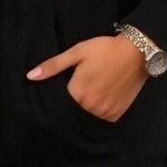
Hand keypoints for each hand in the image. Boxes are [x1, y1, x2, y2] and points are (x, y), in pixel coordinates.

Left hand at [26, 34, 149, 121]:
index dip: (64, 90)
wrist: (136, 52)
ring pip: (87, 114)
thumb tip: (30, 76)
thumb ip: (53, 66)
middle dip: (75, 98)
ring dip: (87, 105)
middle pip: (73, 108)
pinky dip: (99, 109)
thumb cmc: (104, 49)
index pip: (61, 100)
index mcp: (77, 93)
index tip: (70, 81)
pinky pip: (101, 117)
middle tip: (85, 82)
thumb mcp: (77, 52)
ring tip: (94, 87)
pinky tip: (103, 94)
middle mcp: (90, 108)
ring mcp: (104, 113)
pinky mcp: (116, 115)